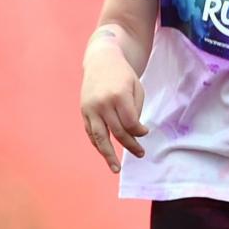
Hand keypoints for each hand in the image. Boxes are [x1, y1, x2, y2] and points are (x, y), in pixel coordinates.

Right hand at [80, 40, 148, 173]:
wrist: (101, 60)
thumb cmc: (123, 74)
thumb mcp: (136, 87)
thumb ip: (136, 109)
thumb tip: (134, 132)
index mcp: (118, 95)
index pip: (130, 123)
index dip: (139, 132)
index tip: (145, 132)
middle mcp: (102, 103)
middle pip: (117, 132)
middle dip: (130, 145)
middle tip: (141, 153)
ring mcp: (91, 108)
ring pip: (99, 137)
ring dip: (108, 155)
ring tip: (116, 168)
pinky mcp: (84, 111)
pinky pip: (91, 132)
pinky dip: (98, 144)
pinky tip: (106, 153)